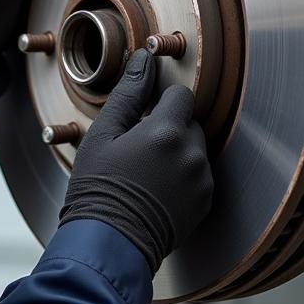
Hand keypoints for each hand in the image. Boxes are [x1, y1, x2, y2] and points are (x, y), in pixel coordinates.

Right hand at [59, 49, 213, 274]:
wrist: (109, 244)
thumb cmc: (98, 189)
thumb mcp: (103, 135)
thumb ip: (128, 93)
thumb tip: (143, 59)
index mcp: (167, 132)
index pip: (181, 95)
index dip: (161, 101)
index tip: (142, 116)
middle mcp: (192, 154)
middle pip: (189, 122)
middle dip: (168, 127)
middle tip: (138, 147)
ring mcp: (202, 181)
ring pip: (195, 149)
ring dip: (177, 152)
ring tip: (146, 172)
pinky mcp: (205, 202)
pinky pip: (199, 175)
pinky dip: (183, 176)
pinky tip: (156, 188)